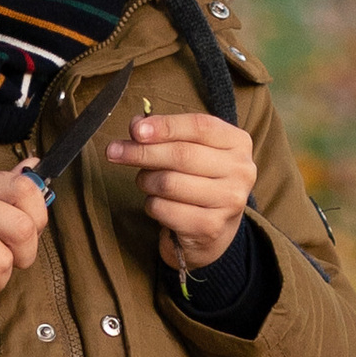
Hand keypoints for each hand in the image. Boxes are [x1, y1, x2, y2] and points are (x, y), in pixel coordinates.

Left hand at [106, 109, 257, 271]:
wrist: (213, 231)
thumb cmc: (198, 181)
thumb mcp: (190, 150)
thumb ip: (166, 133)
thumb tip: (137, 125)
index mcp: (238, 143)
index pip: (199, 126)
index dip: (165, 126)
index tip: (136, 130)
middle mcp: (241, 171)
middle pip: (182, 155)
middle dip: (142, 152)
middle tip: (114, 152)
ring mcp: (229, 201)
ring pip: (169, 183)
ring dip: (145, 181)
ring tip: (144, 182)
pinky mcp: (211, 227)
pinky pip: (165, 209)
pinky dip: (151, 205)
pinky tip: (157, 204)